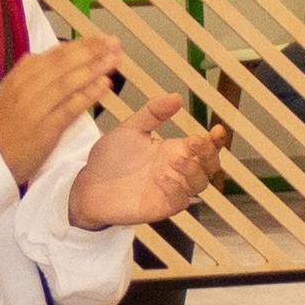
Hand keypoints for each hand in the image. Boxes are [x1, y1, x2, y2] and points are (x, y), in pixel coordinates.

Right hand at [0, 30, 125, 183]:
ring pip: (69, 81)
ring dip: (94, 68)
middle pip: (64, 63)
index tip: (99, 38)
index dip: (80, 44)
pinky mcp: (46, 128)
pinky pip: (71, 107)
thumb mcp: (7, 93)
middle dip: (91, 50)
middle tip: (113, 42)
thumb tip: (41, 56)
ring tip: (114, 59)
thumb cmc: (2, 129)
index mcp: (19, 76)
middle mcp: (27, 87)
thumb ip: (26, 74)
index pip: (54, 54)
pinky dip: (88, 94)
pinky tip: (104, 85)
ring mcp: (37, 107)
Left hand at [68, 88, 226, 231]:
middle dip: (210, 154)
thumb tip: (176, 97)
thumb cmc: (109, 159)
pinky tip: (161, 178)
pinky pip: (180, 200)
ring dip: (194, 170)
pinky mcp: (161, 206)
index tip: (216, 129)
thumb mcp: (131, 129)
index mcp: (173, 150)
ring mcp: (171, 189)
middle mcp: (176, 170)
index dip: (216, 140)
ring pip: (200, 184)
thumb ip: (152, 113)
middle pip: (210, 166)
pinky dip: (176, 189)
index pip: (204, 146)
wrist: (87, 185)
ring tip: (176, 159)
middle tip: (196, 143)